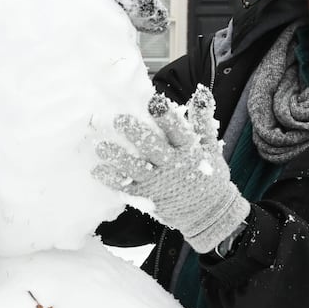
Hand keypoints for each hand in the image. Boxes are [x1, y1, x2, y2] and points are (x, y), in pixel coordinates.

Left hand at [92, 85, 248, 253]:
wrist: (209, 214)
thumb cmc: (209, 176)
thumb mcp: (210, 147)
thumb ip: (203, 121)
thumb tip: (201, 93)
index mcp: (189, 151)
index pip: (178, 131)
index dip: (166, 117)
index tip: (153, 102)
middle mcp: (173, 166)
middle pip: (152, 147)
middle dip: (135, 133)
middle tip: (119, 120)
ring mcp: (158, 182)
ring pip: (135, 168)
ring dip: (117, 156)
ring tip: (102, 146)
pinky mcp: (147, 196)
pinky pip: (126, 187)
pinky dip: (111, 179)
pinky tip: (98, 169)